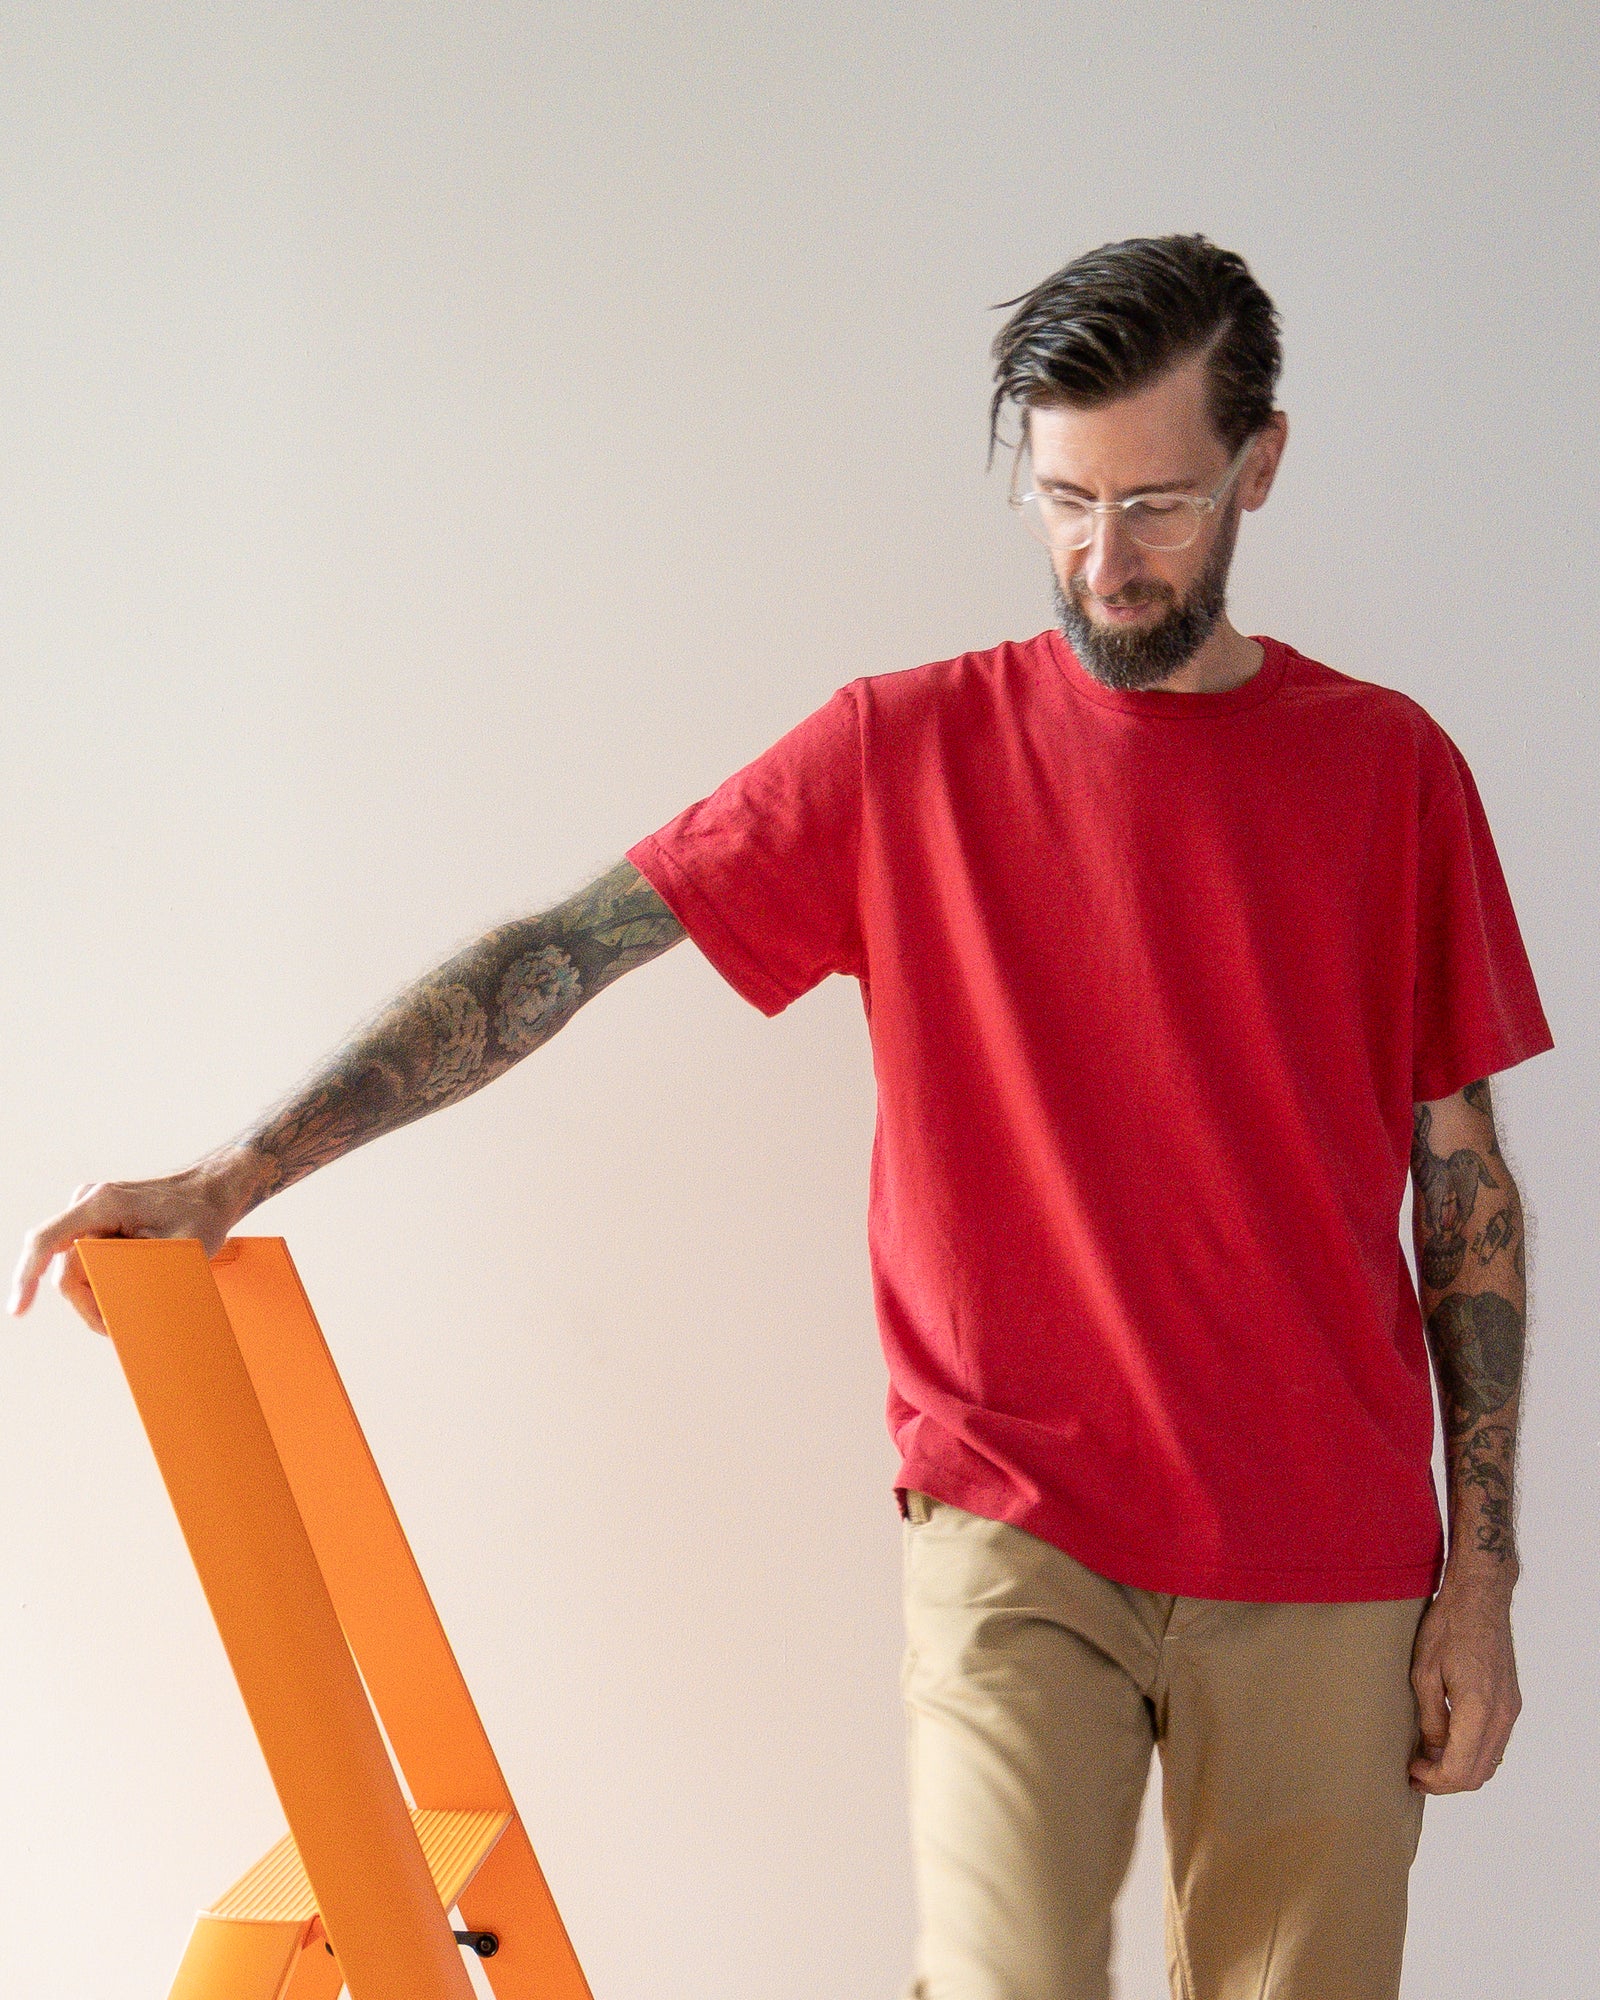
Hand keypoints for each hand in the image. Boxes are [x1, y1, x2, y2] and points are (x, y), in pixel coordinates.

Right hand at [8, 1155, 256, 1334]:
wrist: (210, 1190)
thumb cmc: (200, 1214)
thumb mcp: (181, 1249)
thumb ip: (146, 1275)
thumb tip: (120, 1310)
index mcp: (103, 1203)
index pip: (47, 1241)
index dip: (27, 1277)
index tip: (18, 1310)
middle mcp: (88, 1203)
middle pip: (67, 1268)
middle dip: (88, 1304)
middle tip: (116, 1330)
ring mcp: (88, 1211)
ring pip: (74, 1268)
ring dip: (96, 1294)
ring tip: (127, 1312)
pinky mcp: (94, 1221)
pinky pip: (84, 1259)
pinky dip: (99, 1282)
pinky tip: (120, 1296)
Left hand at [1408, 1569, 1520, 1793]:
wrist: (1480, 1599)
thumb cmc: (1447, 1627)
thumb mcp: (1424, 1672)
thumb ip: (1431, 1718)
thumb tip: (1432, 1751)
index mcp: (1478, 1709)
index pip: (1460, 1768)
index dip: (1434, 1780)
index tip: (1412, 1771)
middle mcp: (1501, 1715)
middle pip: (1478, 1774)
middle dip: (1445, 1782)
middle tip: (1416, 1774)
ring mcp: (1510, 1710)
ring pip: (1490, 1762)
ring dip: (1461, 1771)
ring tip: (1428, 1763)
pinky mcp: (1511, 1703)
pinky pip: (1496, 1743)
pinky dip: (1474, 1755)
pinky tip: (1449, 1745)